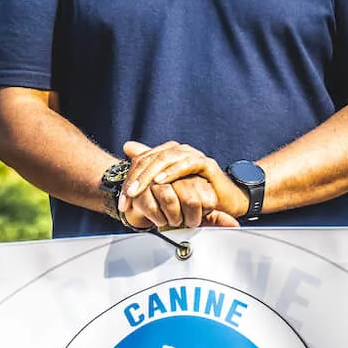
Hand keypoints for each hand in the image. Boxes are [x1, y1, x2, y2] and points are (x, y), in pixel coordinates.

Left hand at [122, 141, 241, 227]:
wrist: (225, 200)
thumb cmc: (196, 193)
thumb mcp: (168, 185)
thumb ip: (148, 167)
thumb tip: (127, 145)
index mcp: (169, 153)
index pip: (143, 160)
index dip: (130, 179)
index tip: (122, 202)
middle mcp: (180, 151)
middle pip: (152, 159)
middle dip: (136, 179)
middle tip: (127, 195)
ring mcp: (193, 155)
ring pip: (166, 159)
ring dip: (149, 176)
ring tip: (138, 190)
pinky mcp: (206, 164)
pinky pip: (187, 164)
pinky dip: (172, 172)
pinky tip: (161, 181)